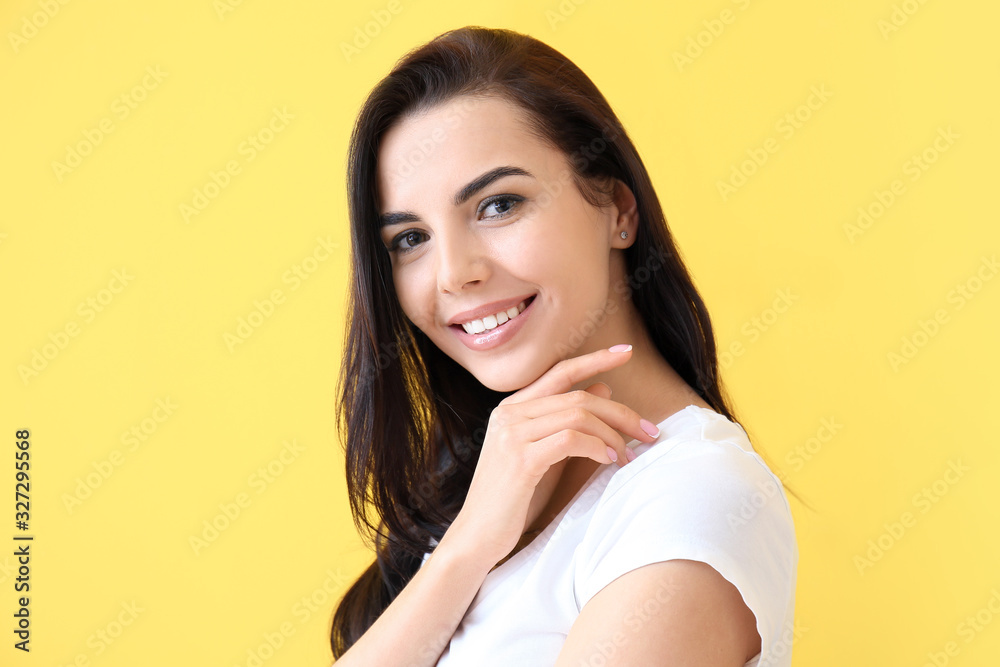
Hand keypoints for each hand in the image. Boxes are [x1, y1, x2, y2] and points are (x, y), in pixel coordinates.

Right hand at [442, 344, 658, 567]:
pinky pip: (569, 440)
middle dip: (621, 413)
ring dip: (612, 435)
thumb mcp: (546, 454)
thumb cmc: (513, 498)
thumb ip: (569, 423)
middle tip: (650, 432)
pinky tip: (608, 460)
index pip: (559, 372)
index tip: (627, 352)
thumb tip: (604, 388)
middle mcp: (509, 414)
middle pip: (578, 397)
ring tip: (627, 456)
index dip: (595, 360)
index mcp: (512, 408)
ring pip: (577, 415)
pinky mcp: (519, 459)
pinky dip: (596, 447)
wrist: (477, 536)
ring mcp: (511, 435)